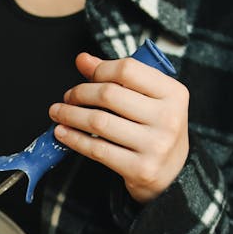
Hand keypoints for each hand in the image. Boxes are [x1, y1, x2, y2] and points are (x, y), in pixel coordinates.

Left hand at [49, 51, 189, 202]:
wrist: (171, 173)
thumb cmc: (155, 128)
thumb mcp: (147, 99)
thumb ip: (118, 77)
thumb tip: (82, 60)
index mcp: (174, 93)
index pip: (127, 69)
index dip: (100, 70)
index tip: (87, 77)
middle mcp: (169, 118)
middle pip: (109, 94)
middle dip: (80, 93)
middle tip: (68, 97)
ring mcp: (156, 145)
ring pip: (99, 122)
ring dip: (70, 115)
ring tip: (58, 112)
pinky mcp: (141, 169)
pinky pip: (97, 149)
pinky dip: (74, 139)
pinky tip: (62, 132)